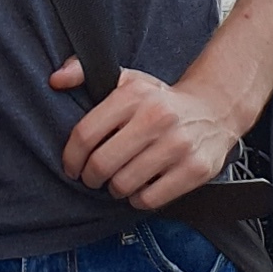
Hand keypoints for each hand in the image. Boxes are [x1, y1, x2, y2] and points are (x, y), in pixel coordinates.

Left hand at [51, 59, 241, 204]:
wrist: (215, 109)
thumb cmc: (162, 100)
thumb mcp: (127, 80)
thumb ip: (85, 72)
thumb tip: (57, 80)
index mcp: (134, 95)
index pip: (86, 135)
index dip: (71, 158)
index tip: (72, 166)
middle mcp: (157, 118)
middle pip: (102, 165)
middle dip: (91, 177)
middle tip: (94, 177)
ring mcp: (178, 145)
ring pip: (124, 185)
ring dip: (115, 188)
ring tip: (120, 179)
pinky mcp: (195, 169)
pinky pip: (150, 199)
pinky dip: (139, 198)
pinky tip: (142, 186)